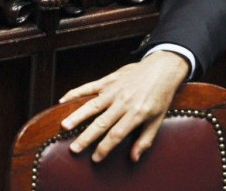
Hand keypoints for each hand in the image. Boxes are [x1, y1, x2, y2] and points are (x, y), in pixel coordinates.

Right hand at [59, 51, 189, 161]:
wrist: (162, 68)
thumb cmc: (161, 95)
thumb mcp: (158, 119)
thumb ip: (145, 139)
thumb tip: (134, 158)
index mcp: (137, 113)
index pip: (117, 134)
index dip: (105, 147)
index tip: (95, 158)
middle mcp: (124, 102)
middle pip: (102, 122)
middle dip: (87, 137)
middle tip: (74, 148)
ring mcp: (115, 90)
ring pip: (93, 105)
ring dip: (78, 115)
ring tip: (65, 126)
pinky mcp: (110, 80)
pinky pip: (90, 86)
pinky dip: (76, 92)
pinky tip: (63, 100)